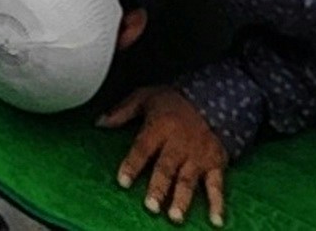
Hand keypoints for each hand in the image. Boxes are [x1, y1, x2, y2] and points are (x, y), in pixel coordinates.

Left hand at [101, 86, 229, 221]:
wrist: (210, 99)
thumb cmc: (171, 101)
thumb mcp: (144, 97)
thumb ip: (122, 111)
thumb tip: (99, 122)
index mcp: (160, 127)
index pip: (142, 148)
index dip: (132, 165)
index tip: (123, 182)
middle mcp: (179, 144)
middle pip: (166, 168)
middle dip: (158, 188)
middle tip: (150, 206)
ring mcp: (198, 156)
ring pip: (188, 180)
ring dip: (181, 200)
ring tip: (174, 217)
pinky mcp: (215, 164)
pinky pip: (216, 186)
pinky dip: (217, 204)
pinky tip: (215, 220)